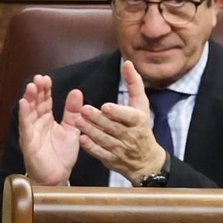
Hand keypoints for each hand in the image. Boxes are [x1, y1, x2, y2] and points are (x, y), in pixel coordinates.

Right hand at [16, 74, 81, 185]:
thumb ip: (73, 112)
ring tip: (31, 87)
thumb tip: (76, 92)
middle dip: (36, 91)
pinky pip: (25, 127)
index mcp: (47, 120)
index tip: (47, 78)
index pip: (45, 101)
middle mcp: (37, 124)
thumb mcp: (72, 129)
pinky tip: (23, 104)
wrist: (58, 176)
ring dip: (29, 99)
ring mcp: (31, 132)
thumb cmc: (62, 155)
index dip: (46, 90)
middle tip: (39, 79)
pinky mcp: (28, 142)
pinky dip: (24, 115)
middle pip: (35, 104)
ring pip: (28, 112)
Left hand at [75, 58, 168, 182]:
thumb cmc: (141, 126)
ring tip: (77, 121)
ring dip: (91, 130)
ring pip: (105, 140)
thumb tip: (127, 63)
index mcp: (138, 121)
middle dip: (98, 119)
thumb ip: (134, 84)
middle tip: (83, 110)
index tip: (105, 106)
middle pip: (113, 127)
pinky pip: (101, 153)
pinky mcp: (111, 159)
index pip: (129, 117)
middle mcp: (130, 136)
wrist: (145, 159)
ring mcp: (121, 149)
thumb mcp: (141, 104)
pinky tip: (81, 140)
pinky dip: (91, 147)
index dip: (117, 112)